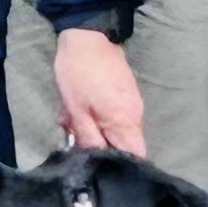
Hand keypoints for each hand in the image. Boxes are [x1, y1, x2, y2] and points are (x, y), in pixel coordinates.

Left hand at [51, 25, 146, 154]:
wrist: (86, 36)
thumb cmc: (79, 75)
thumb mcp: (77, 110)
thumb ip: (88, 138)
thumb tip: (96, 161)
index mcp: (126, 122)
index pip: (136, 156)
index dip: (122, 166)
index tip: (103, 169)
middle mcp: (135, 115)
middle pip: (124, 143)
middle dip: (102, 147)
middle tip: (77, 142)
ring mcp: (132, 101)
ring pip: (116, 128)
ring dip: (95, 129)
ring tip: (71, 123)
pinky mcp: (125, 91)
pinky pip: (114, 113)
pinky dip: (97, 116)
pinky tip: (77, 110)